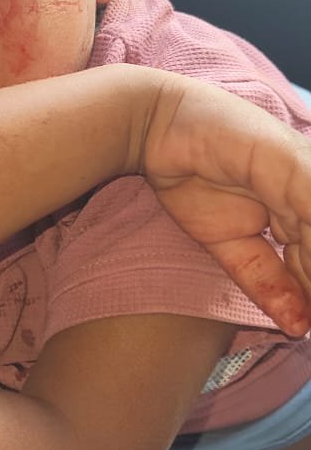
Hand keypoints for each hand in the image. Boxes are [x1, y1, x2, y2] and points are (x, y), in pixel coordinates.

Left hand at [136, 74, 310, 335]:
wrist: (153, 125)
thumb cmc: (223, 126)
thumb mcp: (281, 158)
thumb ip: (310, 194)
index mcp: (308, 176)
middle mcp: (291, 200)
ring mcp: (260, 221)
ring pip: (298, 270)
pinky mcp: (227, 240)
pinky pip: (260, 276)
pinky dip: (281, 301)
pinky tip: (298, 324)